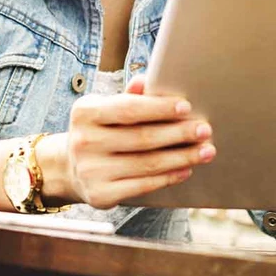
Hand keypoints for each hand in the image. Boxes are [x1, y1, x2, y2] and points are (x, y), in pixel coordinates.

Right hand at [41, 76, 214, 208]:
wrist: (70, 168)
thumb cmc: (98, 132)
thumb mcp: (105, 109)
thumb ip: (128, 97)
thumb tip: (147, 80)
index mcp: (84, 112)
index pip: (128, 109)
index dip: (159, 108)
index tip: (187, 107)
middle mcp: (83, 141)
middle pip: (142, 138)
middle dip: (179, 134)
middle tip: (205, 130)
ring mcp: (90, 170)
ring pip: (147, 163)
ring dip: (181, 157)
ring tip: (205, 151)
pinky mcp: (100, 194)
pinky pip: (142, 185)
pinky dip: (168, 177)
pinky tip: (185, 169)